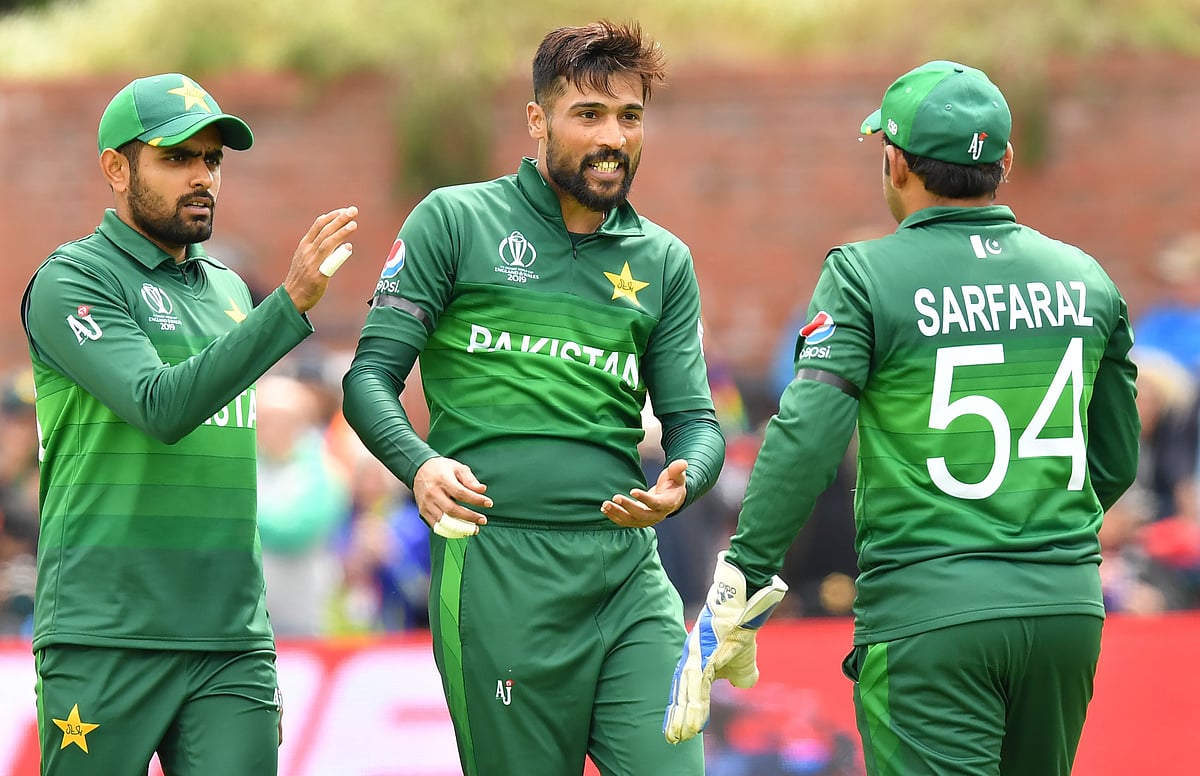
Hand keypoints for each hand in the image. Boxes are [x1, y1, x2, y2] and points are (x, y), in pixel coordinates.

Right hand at [282, 206, 358, 312]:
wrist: (291, 298)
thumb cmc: (302, 278)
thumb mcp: (307, 259)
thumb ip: (323, 249)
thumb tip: (344, 243)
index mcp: (304, 245)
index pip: (318, 225)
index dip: (332, 216)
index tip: (345, 210)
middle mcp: (307, 251)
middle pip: (324, 231)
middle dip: (339, 219)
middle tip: (353, 210)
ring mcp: (312, 263)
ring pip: (327, 243)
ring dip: (341, 232)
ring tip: (354, 224)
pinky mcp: (317, 276)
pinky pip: (329, 263)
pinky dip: (338, 254)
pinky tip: (349, 247)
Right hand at [412, 456, 491, 537]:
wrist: (419, 469)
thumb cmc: (443, 469)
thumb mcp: (457, 467)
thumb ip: (470, 479)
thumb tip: (482, 490)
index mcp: (442, 480)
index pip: (460, 493)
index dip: (476, 500)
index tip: (489, 503)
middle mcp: (432, 493)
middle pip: (452, 510)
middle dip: (469, 517)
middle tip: (483, 520)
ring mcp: (426, 504)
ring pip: (444, 521)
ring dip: (461, 528)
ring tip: (474, 529)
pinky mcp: (423, 512)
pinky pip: (436, 526)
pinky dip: (449, 531)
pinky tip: (461, 531)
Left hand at [601, 458, 686, 527]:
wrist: (672, 499)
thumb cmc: (673, 484)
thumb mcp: (677, 476)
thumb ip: (678, 470)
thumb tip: (682, 463)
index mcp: (667, 504)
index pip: (655, 504)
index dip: (644, 498)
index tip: (632, 490)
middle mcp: (657, 516)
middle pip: (641, 515)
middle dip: (628, 507)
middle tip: (616, 497)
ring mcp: (647, 520)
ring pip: (631, 520)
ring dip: (617, 513)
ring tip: (605, 505)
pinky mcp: (638, 521)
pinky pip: (625, 522)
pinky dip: (614, 517)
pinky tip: (604, 509)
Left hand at [663, 551, 787, 743]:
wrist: (743, 608)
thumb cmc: (740, 631)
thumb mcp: (742, 662)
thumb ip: (740, 675)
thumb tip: (743, 684)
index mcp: (697, 662)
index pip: (686, 690)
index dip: (682, 709)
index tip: (678, 729)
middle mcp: (691, 661)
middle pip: (681, 693)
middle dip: (677, 717)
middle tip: (672, 738)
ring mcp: (695, 659)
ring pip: (686, 694)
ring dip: (684, 717)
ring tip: (680, 736)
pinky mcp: (702, 658)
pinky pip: (696, 688)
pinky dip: (695, 708)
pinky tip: (694, 724)